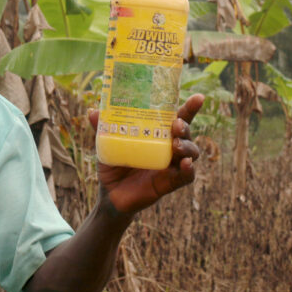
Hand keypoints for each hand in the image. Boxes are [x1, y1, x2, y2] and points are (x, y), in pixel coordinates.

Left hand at [88, 94, 203, 216]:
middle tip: (176, 124)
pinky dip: (188, 171)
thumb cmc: (113, 165)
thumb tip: (93, 111)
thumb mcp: (106, 145)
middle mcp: (168, 148)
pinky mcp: (169, 183)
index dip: (189, 108)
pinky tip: (186, 164)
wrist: (109, 194)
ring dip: (188, 146)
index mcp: (157, 135)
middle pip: (186, 134)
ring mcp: (170, 166)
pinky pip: (186, 177)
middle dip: (185, 127)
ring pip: (191, 153)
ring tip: (176, 144)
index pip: (177, 118)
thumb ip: (102, 129)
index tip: (198, 98)